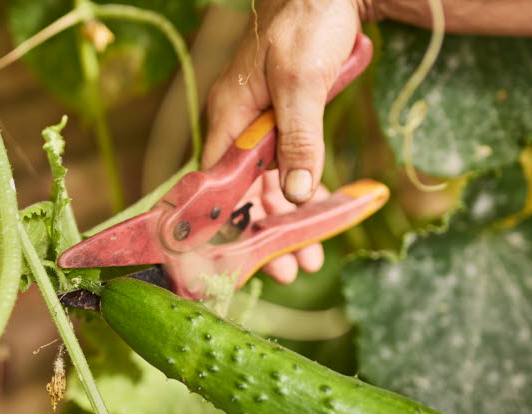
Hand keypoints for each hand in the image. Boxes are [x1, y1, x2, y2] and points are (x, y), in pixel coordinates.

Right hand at [203, 0, 365, 282]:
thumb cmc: (306, 23)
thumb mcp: (302, 83)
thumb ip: (299, 139)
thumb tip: (296, 194)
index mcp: (228, 115)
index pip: (215, 181)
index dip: (227, 223)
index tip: (244, 258)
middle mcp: (239, 124)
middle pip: (244, 192)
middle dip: (265, 232)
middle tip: (289, 271)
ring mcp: (264, 123)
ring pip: (269, 184)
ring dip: (287, 220)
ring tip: (308, 259)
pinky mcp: (288, 119)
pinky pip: (289, 165)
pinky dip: (301, 192)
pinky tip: (317, 218)